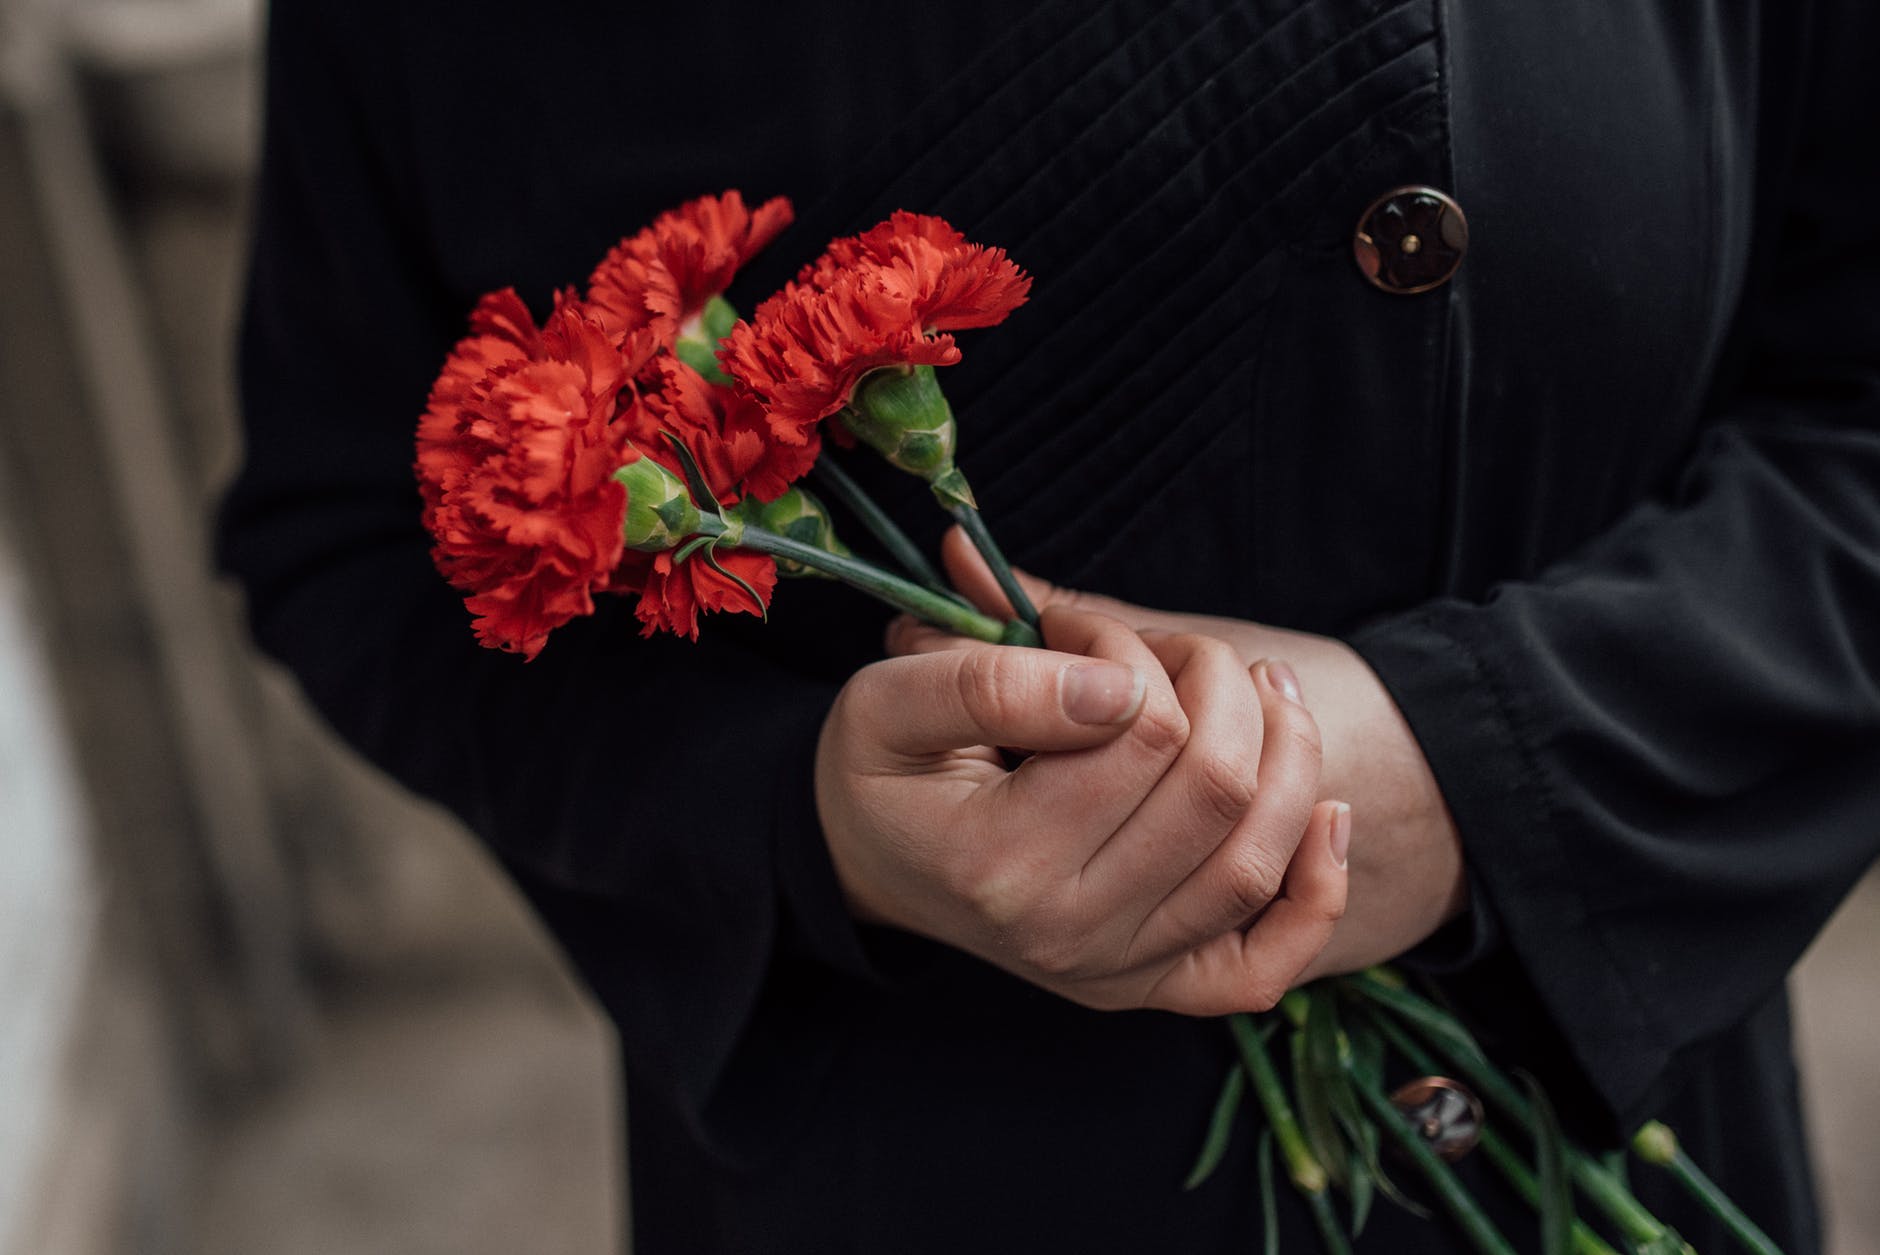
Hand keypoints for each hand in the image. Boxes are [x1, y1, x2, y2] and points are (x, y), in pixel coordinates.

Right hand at [817, 603, 1349, 1014]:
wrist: (869, 864)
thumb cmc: (881, 774)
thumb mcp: (886, 701)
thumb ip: (983, 679)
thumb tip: (1112, 686)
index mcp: (998, 862)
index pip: (1138, 731)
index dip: (1127, 651)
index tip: (1078, 627)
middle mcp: (1067, 934)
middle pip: (1215, 788)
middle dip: (1214, 682)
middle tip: (1168, 649)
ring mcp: (1119, 971)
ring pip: (1257, 855)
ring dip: (1287, 750)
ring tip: (1256, 686)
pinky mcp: (1158, 986)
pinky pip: (1268, 960)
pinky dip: (1316, 887)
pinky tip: (1324, 813)